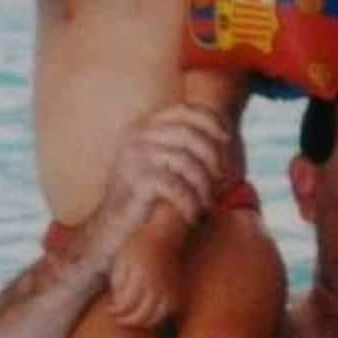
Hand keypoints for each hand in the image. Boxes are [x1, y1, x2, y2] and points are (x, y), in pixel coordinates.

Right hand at [86, 104, 229, 265]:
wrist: (110, 227)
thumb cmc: (144, 196)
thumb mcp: (162, 164)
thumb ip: (185, 147)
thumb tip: (228, 136)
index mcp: (145, 126)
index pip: (185, 111)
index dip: (211, 120)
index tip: (227, 137)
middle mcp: (138, 135)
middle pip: (191, 135)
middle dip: (213, 158)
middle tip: (220, 181)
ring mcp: (135, 155)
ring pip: (187, 161)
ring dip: (204, 186)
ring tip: (205, 204)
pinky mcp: (136, 179)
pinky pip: (176, 186)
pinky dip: (190, 203)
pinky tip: (192, 216)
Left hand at [108, 233, 180, 327]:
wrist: (163, 237)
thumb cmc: (137, 247)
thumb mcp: (120, 260)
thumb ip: (118, 283)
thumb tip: (118, 303)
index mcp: (140, 276)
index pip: (126, 304)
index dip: (115, 311)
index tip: (109, 309)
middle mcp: (156, 285)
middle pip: (142, 314)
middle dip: (127, 320)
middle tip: (119, 318)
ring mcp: (168, 289)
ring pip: (157, 316)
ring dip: (143, 322)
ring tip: (133, 318)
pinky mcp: (176, 290)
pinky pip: (169, 310)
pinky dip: (158, 316)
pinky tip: (149, 314)